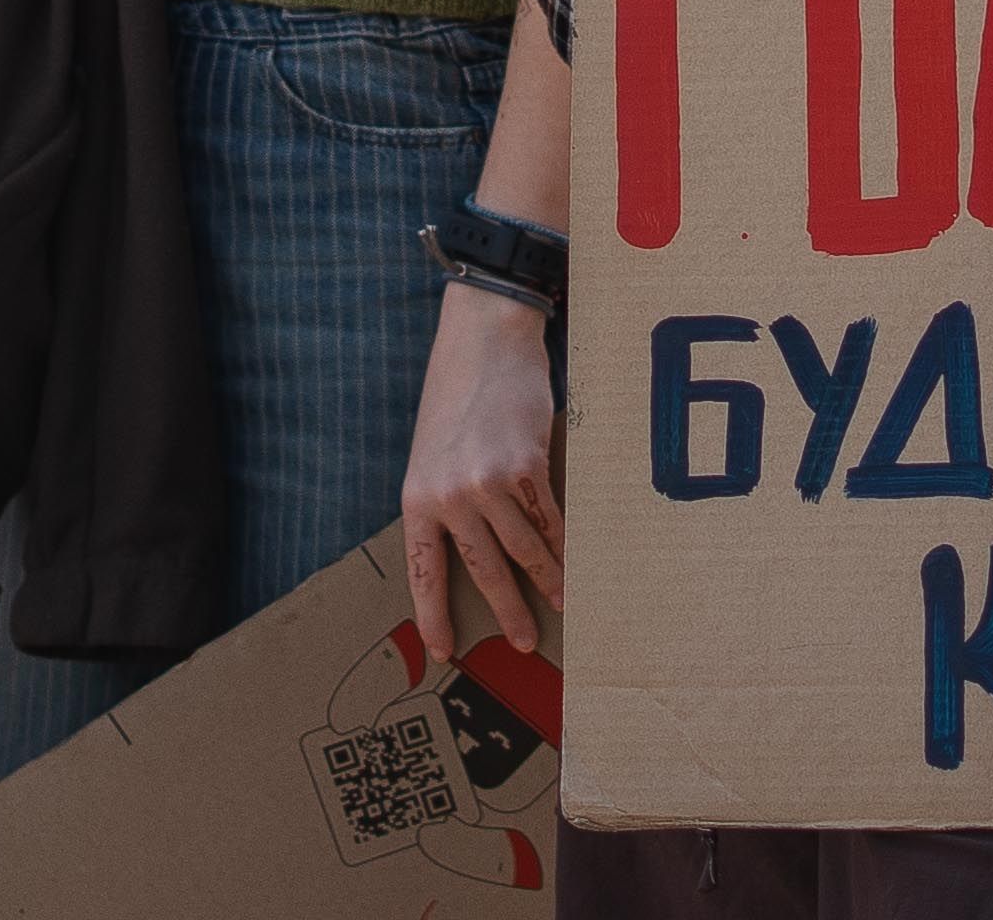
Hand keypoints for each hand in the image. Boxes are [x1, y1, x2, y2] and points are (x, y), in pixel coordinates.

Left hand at [401, 284, 561, 665]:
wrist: (484, 340)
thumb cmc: (458, 394)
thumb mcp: (434, 453)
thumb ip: (446, 499)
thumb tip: (472, 548)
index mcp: (417, 496)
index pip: (424, 570)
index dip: (433, 614)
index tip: (443, 651)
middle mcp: (449, 496)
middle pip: (483, 570)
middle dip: (506, 611)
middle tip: (523, 643)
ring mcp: (487, 482)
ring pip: (522, 550)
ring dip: (546, 582)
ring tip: (562, 605)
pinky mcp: (525, 466)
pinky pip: (549, 519)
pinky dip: (564, 545)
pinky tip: (575, 563)